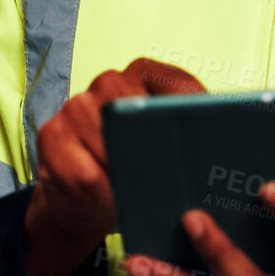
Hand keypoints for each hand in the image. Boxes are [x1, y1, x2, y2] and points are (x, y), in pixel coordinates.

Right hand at [24, 56, 206, 275]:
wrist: (84, 199)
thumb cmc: (137, 170)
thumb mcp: (169, 151)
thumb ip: (191, 136)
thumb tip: (223, 145)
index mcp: (146, 75)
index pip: (178, 85)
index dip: (194, 115)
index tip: (210, 139)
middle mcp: (110, 82)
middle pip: (139, 112)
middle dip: (156, 152)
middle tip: (169, 180)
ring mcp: (77, 105)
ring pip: (109, 143)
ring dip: (126, 177)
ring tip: (134, 192)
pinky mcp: (51, 134)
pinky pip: (84, 173)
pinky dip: (102, 194)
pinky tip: (107, 199)